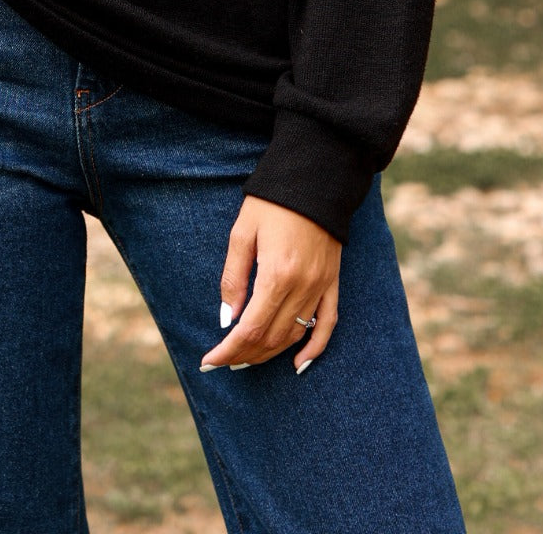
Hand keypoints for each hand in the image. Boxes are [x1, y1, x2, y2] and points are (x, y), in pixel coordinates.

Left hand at [200, 195, 340, 374]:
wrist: (314, 177)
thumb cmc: (272, 201)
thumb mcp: (243, 232)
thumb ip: (234, 278)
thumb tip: (227, 319)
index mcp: (276, 273)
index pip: (251, 328)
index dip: (229, 349)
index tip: (210, 360)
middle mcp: (302, 286)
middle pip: (272, 337)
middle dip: (245, 354)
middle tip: (223, 360)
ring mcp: (321, 286)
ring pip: (295, 334)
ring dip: (270, 353)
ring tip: (247, 359)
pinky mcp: (333, 282)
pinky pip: (327, 324)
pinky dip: (314, 348)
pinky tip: (297, 364)